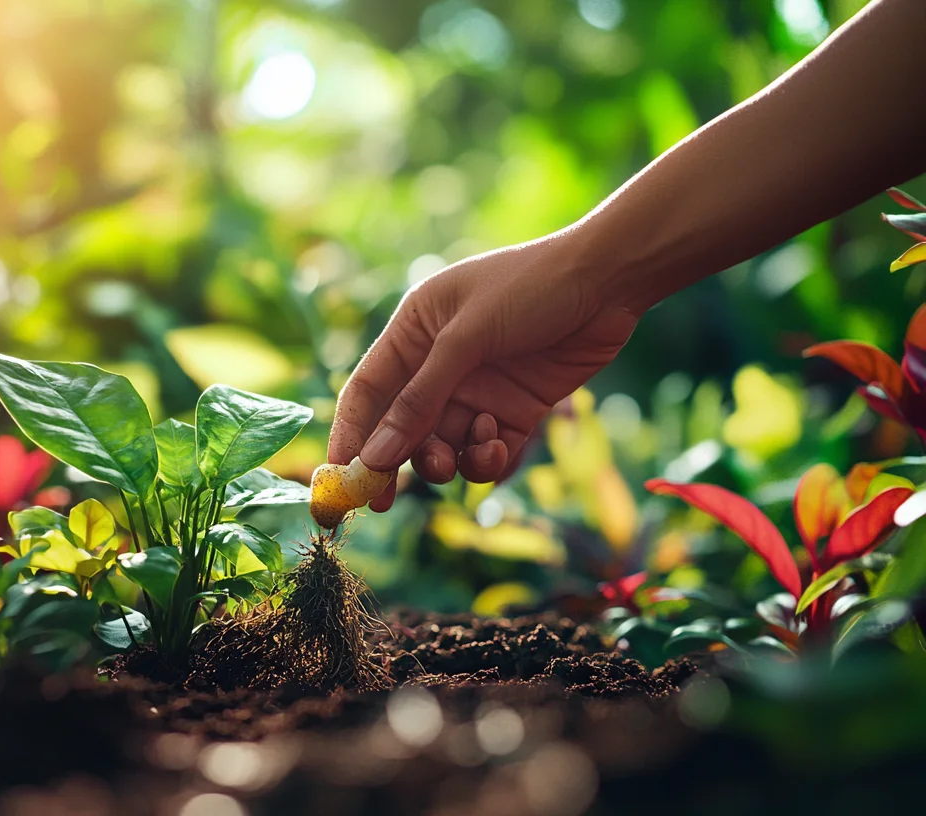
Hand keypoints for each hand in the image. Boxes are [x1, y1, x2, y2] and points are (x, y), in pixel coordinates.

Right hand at [328, 231, 640, 510]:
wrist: (611, 278)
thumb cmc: (531, 286)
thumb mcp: (467, 339)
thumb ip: (419, 401)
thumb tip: (374, 459)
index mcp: (413, 333)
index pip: (366, 394)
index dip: (348, 438)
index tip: (339, 483)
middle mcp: (438, 365)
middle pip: (401, 429)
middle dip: (397, 464)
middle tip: (387, 501)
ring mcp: (478, 390)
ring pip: (445, 446)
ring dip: (451, 460)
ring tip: (478, 447)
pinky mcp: (516, 411)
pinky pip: (487, 452)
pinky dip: (488, 459)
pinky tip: (502, 443)